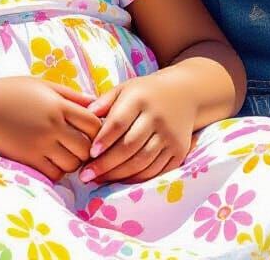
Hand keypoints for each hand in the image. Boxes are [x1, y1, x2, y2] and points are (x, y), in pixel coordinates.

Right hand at [0, 78, 101, 182]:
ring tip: (65, 154)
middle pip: (85, 147)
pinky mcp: (28, 159)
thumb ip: (70, 95)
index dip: (97, 130)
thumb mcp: (44, 86)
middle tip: (80, 147)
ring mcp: (40, 144)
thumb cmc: (13, 92)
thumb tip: (96, 103)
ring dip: (72, 162)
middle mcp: (52, 126)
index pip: (93, 123)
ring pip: (71, 164)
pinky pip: (53, 174)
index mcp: (58, 105)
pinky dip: (57, 171)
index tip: (90, 131)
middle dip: (87, 149)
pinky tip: (51, 162)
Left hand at [80, 72, 195, 183]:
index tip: (89, 154)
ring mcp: (169, 136)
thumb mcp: (125, 89)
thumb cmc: (145, 93)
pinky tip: (120, 180)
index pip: (119, 122)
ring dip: (118, 175)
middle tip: (86, 175)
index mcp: (140, 99)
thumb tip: (85, 114)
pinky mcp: (179, 150)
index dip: (104, 140)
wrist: (184, 94)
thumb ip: (105, 101)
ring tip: (99, 179)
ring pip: (142, 162)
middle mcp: (157, 117)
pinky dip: (136, 178)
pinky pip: (155, 170)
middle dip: (106, 164)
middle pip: (129, 146)